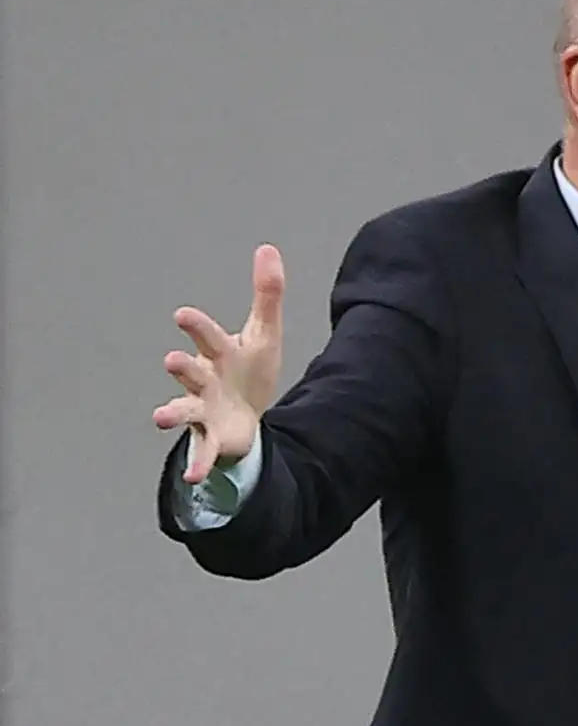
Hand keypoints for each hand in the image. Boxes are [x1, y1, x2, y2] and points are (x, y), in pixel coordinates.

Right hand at [153, 244, 285, 482]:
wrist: (246, 416)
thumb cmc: (248, 369)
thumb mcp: (263, 333)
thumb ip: (266, 293)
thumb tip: (268, 248)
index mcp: (217, 353)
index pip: (207, 336)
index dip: (196, 326)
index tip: (183, 315)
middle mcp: (203, 380)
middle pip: (191, 371)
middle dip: (182, 366)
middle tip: (172, 360)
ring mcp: (203, 410)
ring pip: (184, 410)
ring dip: (171, 413)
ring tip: (160, 417)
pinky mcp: (210, 438)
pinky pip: (201, 453)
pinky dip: (196, 465)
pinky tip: (193, 477)